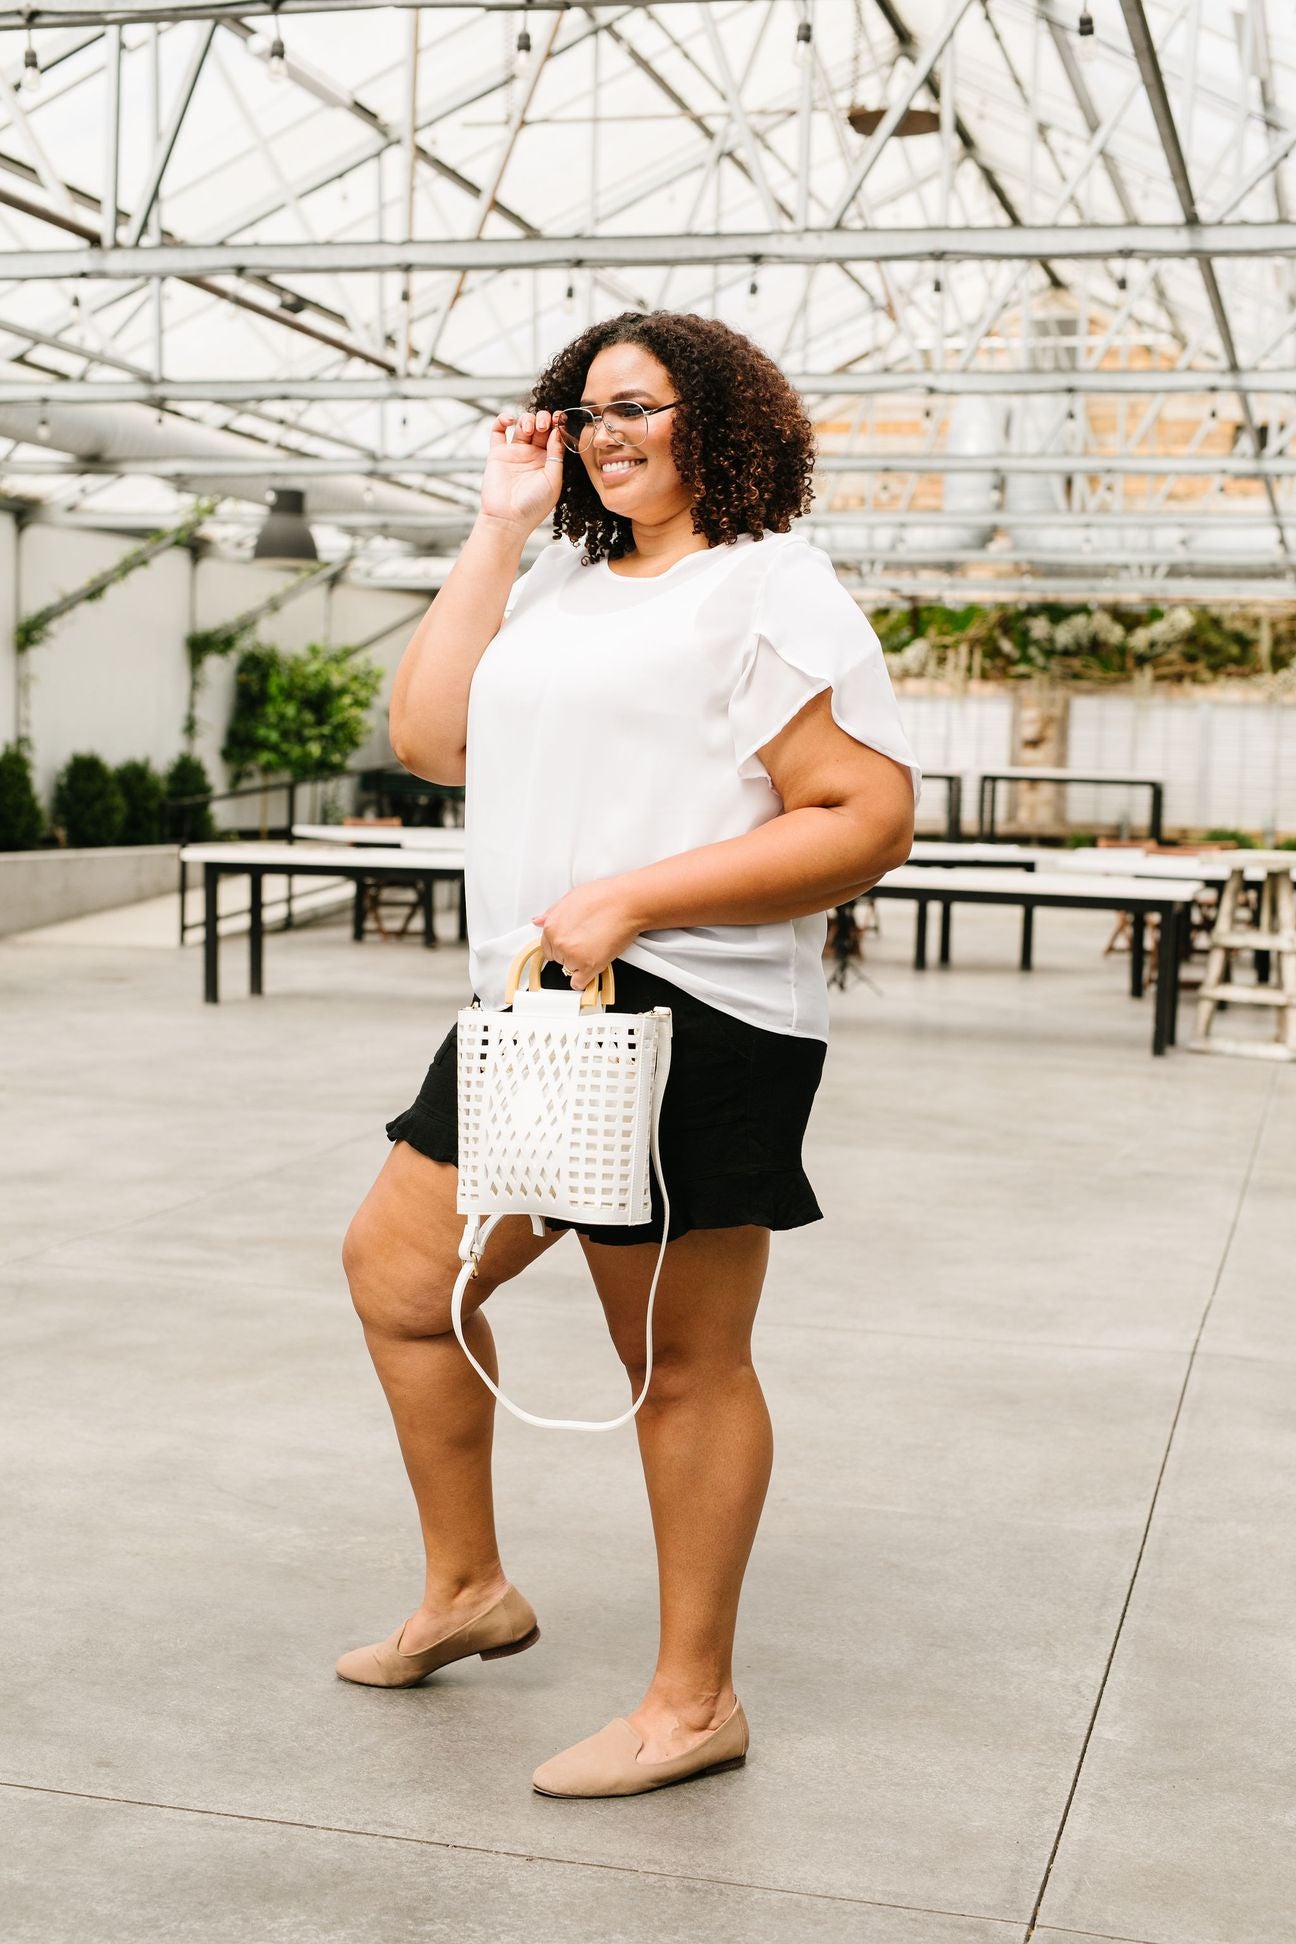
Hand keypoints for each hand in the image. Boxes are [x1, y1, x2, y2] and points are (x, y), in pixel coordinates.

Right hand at [479, 407, 566, 535]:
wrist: (508, 519)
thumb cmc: (533, 505)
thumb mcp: (553, 480)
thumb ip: (556, 455)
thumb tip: (557, 431)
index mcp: (549, 461)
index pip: (555, 436)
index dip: (557, 424)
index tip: (559, 419)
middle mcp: (532, 455)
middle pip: (540, 426)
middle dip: (543, 419)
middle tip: (544, 425)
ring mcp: (515, 453)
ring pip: (522, 425)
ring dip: (527, 419)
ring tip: (529, 428)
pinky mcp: (497, 454)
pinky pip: (497, 431)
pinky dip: (502, 420)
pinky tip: (509, 420)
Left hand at [530, 879, 643, 991]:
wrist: (627, 903)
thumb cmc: (604, 897)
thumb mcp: (571, 898)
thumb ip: (552, 913)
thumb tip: (539, 921)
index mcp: (551, 926)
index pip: (547, 947)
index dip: (562, 944)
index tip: (572, 943)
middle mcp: (559, 942)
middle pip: (558, 959)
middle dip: (571, 953)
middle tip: (587, 942)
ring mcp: (573, 956)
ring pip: (570, 970)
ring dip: (580, 964)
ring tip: (595, 947)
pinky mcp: (589, 966)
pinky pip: (579, 983)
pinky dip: (586, 979)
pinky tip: (593, 967)